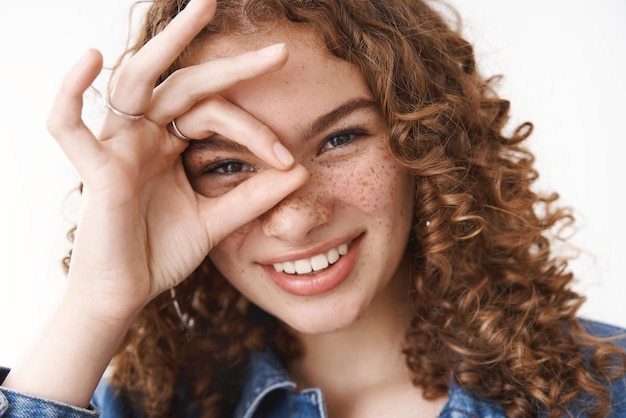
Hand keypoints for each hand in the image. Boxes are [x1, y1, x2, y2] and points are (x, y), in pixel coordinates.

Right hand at [48, 0, 307, 322]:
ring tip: (201, 9)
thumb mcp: (217, 220)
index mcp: (171, 144)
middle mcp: (145, 135)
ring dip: (166, 45)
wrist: (127, 294)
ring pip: (137, 82)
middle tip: (277, 49)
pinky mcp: (95, 170)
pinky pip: (69, 124)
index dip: (255, 132)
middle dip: (228, 64)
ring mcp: (118, 147)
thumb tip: (302, 170)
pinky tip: (92, 58)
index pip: (217, 115)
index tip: (287, 159)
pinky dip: (72, 91)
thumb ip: (254, 196)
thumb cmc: (161, 252)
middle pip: (185, 84)